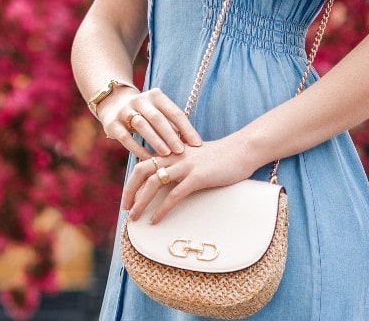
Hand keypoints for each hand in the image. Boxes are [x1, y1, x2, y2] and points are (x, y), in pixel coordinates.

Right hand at [98, 87, 201, 159]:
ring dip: (155, 140)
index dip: (187, 128)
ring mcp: (125, 110)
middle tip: (181, 151)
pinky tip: (148, 158)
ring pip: (142, 125)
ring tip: (166, 154)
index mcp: (156, 96)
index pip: (174, 112)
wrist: (113, 103)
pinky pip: (126, 137)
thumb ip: (172, 125)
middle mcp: (140, 100)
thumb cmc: (145, 113)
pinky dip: (138, 149)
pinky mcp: (112, 123)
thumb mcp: (158, 112)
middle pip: (158, 118)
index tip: (197, 144)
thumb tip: (192, 143)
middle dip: (170, 135)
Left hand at [122, 136, 257, 223]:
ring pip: (154, 182)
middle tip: (126, 208)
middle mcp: (175, 156)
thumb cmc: (221, 156)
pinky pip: (174, 194)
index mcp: (172, 151)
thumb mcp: (195, 156)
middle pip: (142, 170)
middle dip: (130, 190)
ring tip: (136, 217)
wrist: (242, 150)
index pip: (143, 163)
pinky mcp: (198, 177)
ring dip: (142, 202)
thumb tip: (169, 179)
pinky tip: (156, 219)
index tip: (127, 198)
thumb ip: (180, 164)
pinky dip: (162, 208)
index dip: (132, 181)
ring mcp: (186, 166)